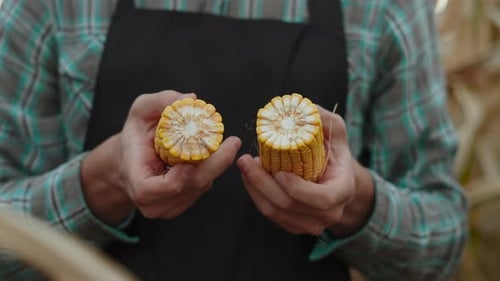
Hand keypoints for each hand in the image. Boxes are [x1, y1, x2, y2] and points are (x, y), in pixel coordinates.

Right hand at [82, 90, 240, 223]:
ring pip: (198, 188)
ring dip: (214, 166)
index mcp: (134, 177)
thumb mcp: (141, 110)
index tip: (190, 163)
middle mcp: (149, 199)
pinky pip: (201, 189)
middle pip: (186, 188)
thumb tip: (190, 99)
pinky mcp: (180, 205)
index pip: (149, 189)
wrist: (130, 160)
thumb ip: (161, 101)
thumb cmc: (135, 136)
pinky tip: (212, 156)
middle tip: (231, 144)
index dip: (173, 180)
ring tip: (224, 145)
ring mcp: (165, 207)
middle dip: (213, 166)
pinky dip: (210, 171)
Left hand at [237, 106, 373, 235]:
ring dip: (255, 188)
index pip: (321, 198)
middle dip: (262, 183)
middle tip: (246, 160)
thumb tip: (303, 107)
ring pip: (275, 212)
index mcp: (342, 191)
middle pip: (289, 205)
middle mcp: (329, 213)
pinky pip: (270, 215)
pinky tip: (250, 176)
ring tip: (246, 165)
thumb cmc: (335, 153)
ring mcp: (311, 223)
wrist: (336, 179)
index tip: (279, 171)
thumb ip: (322, 118)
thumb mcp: (335, 131)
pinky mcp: (294, 225)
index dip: (297, 188)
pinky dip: (256, 195)